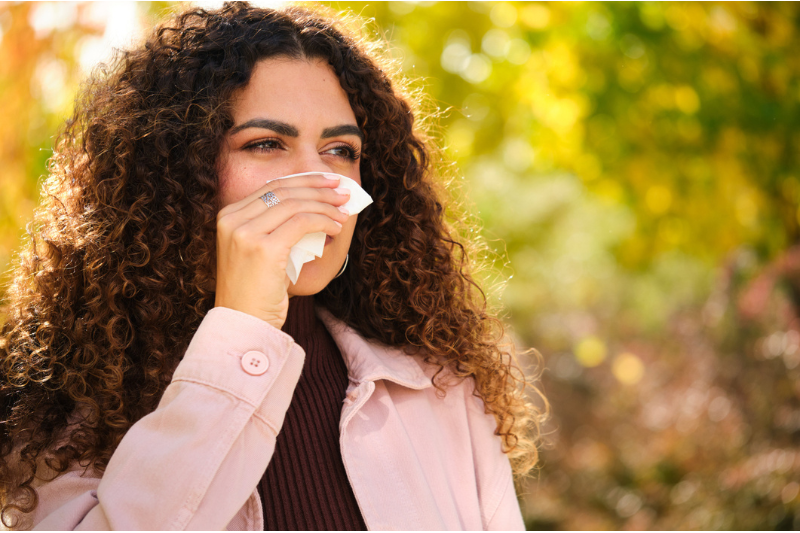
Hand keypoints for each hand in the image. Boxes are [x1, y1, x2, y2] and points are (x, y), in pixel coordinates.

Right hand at [214, 174, 350, 328]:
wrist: (243, 324)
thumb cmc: (258, 292)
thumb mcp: (264, 251)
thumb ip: (279, 226)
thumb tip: (318, 205)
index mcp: (228, 216)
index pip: (272, 187)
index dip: (303, 181)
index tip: (327, 182)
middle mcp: (232, 220)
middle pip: (283, 191)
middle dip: (318, 189)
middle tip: (343, 192)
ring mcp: (245, 233)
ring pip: (295, 204)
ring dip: (325, 206)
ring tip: (343, 212)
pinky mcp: (263, 247)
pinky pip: (301, 223)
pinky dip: (323, 222)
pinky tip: (335, 228)